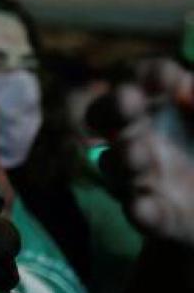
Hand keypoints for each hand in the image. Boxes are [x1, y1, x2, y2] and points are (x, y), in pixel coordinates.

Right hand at [90, 60, 193, 245]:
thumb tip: (186, 92)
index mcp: (163, 106)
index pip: (144, 79)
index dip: (151, 75)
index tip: (171, 80)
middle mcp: (141, 137)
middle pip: (106, 116)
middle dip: (112, 106)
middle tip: (127, 100)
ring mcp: (145, 178)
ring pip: (115, 165)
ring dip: (123, 157)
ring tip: (138, 152)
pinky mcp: (158, 217)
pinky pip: (142, 214)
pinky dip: (140, 211)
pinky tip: (141, 207)